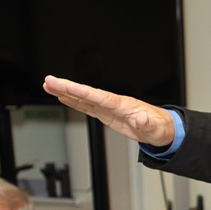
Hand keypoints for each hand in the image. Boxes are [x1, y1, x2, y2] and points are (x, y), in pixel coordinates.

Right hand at [42, 75, 174, 146]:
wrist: (162, 129)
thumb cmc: (160, 128)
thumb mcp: (156, 129)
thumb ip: (147, 124)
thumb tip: (141, 118)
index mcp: (124, 105)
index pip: (99, 96)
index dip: (82, 91)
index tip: (66, 86)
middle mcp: (114, 103)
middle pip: (87, 94)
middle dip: (67, 87)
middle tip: (48, 80)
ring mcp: (109, 108)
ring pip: (84, 98)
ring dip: (66, 92)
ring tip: (48, 85)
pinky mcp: (107, 115)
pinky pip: (88, 107)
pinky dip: (74, 102)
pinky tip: (62, 97)